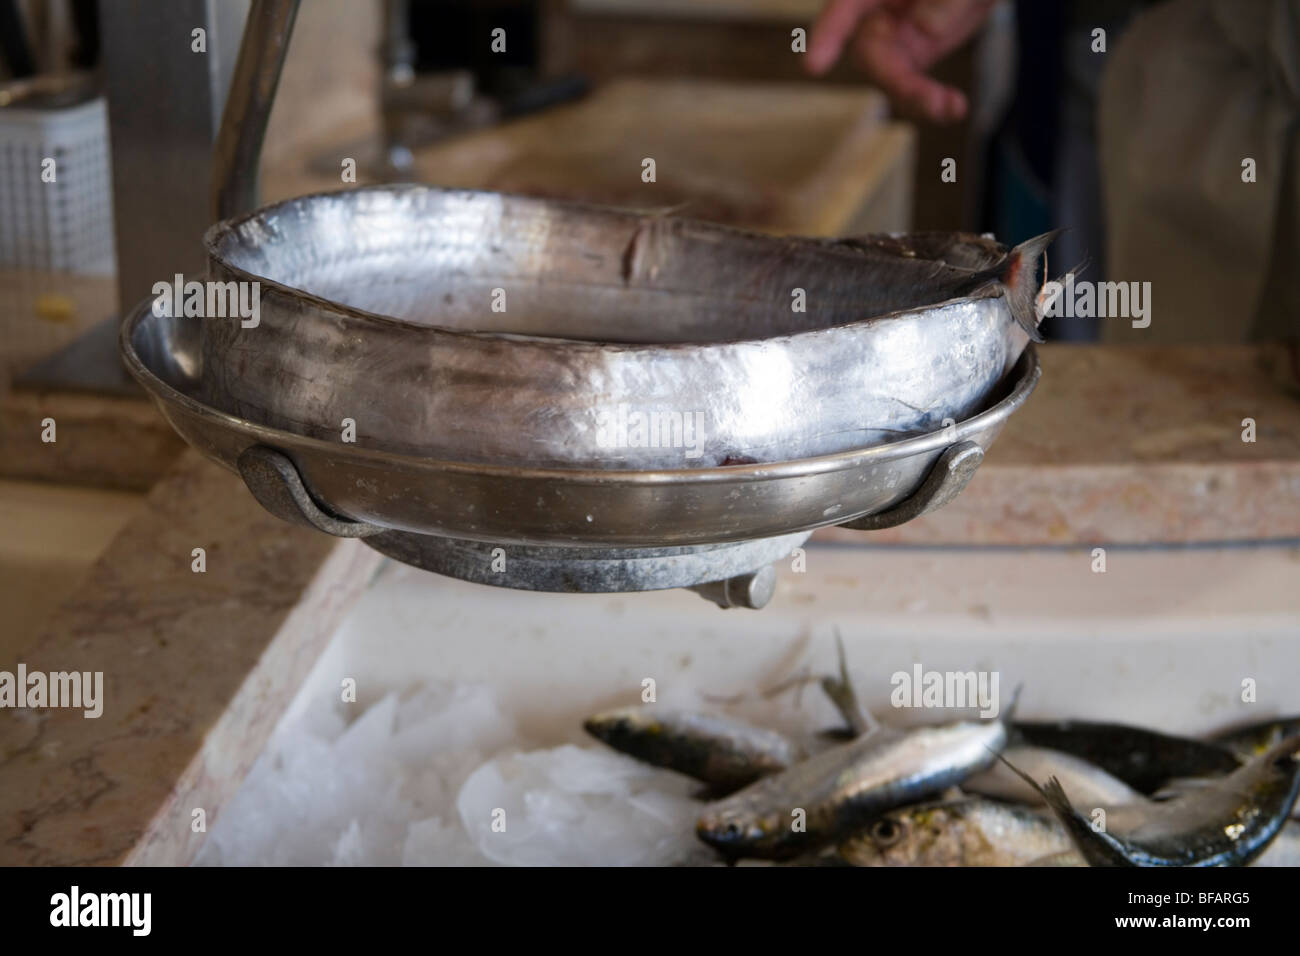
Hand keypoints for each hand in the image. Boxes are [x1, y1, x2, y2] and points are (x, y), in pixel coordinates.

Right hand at [806, 0, 996, 122]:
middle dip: (897, 82)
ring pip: (891, 79)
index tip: (813, 66)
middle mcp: (873, 16)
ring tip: (951, 108)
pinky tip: (956, 108)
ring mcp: (890, 42)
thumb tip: (925, 28)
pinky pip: (913, 89)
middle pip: (870, 55)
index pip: (843, 8)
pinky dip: (935, 103)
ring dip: (919, 99)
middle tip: (932, 101)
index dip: (826, 36)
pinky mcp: (909, 61)